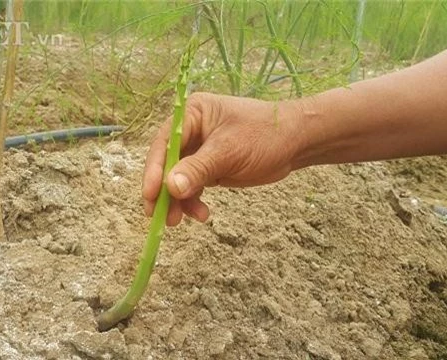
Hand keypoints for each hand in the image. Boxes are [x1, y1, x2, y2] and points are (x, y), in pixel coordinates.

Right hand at [142, 92, 303, 225]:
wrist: (295, 143)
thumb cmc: (264, 135)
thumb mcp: (229, 151)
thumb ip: (198, 169)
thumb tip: (170, 188)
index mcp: (192, 114)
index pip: (165, 143)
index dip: (155, 169)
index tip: (151, 194)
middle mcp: (190, 131)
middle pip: (166, 163)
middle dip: (164, 190)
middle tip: (159, 215)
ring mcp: (198, 151)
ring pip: (177, 179)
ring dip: (177, 201)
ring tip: (178, 222)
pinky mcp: (208, 168)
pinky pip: (191, 187)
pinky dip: (192, 202)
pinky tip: (201, 214)